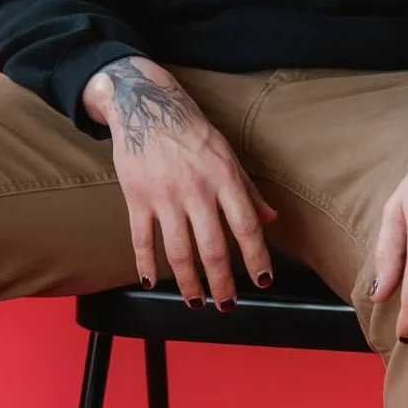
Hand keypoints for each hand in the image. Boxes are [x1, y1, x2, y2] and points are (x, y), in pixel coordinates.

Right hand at [83, 56, 277, 308]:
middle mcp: (196, 188)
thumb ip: (248, 188)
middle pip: (213, 247)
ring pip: (179, 252)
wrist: (146, 103)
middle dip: (222, 283)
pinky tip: (150, 281)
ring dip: (189, 284)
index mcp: (223, 175)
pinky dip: (145, 264)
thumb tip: (271, 219)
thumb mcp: (226, 152)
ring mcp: (164, 194)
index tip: (262, 282)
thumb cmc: (190, 129)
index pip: (246, 225)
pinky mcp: (136, 196)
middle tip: (227, 304)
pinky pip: (141, 238)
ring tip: (197, 302)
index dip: (257, 258)